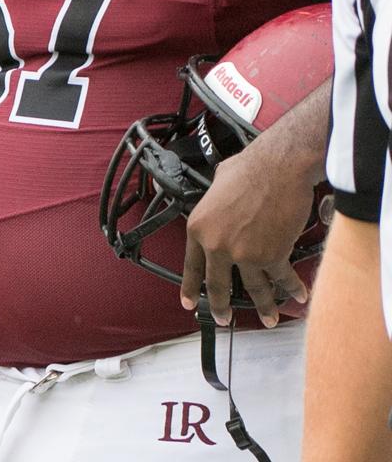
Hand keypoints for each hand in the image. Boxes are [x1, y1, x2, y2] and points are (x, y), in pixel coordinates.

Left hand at [180, 141, 316, 327]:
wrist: (277, 168)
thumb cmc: (249, 170)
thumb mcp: (215, 188)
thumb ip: (213, 209)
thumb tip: (220, 214)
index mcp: (197, 228)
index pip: (191, 266)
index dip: (190, 288)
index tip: (189, 304)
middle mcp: (216, 245)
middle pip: (217, 285)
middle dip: (221, 306)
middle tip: (224, 319)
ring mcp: (244, 253)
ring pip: (253, 289)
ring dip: (263, 306)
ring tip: (268, 318)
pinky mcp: (272, 255)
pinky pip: (281, 278)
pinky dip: (292, 288)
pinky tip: (297, 295)